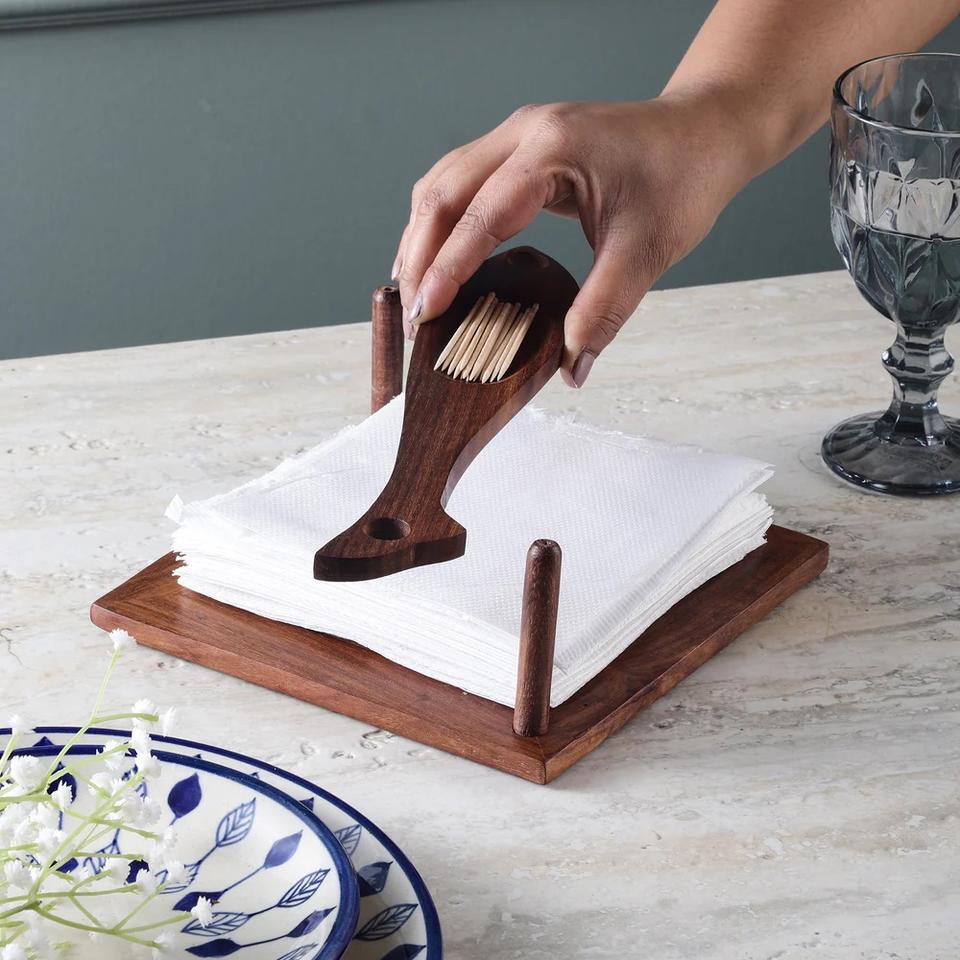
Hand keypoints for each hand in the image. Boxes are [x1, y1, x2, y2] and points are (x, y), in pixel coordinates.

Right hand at [392, 94, 751, 385]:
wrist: (705, 131)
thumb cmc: (684, 177)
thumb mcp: (648, 249)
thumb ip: (604, 310)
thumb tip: (571, 368)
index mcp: (553, 149)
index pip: (481, 213)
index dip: (448, 268)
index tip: (426, 315)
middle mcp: (524, 133)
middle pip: (443, 192)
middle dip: (420, 256)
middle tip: (414, 316)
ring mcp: (519, 135)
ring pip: (443, 183)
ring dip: (422, 237)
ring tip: (414, 292)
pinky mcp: (521, 148)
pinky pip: (462, 181)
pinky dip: (442, 222)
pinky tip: (439, 257)